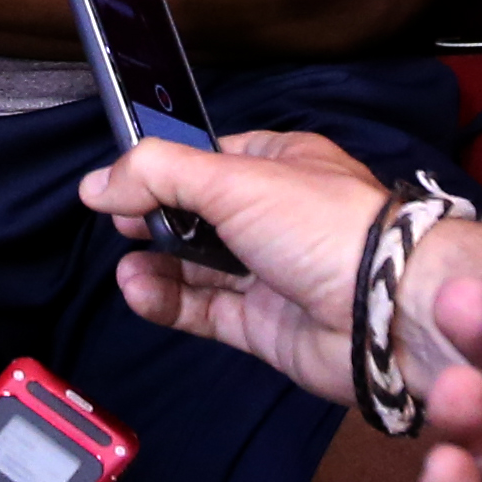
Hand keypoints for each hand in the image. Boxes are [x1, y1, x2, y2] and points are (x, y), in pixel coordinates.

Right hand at [85, 128, 481, 414]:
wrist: (385, 311)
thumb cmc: (320, 226)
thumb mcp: (233, 178)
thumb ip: (159, 174)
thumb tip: (95, 184)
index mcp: (281, 164)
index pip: (211, 156)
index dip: (166, 167)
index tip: (122, 179)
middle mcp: (276, 216)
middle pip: (199, 213)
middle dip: (156, 217)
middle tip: (123, 222)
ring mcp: (270, 272)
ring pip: (197, 266)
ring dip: (157, 263)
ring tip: (127, 263)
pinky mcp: (263, 324)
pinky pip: (205, 310)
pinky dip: (169, 301)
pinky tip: (139, 290)